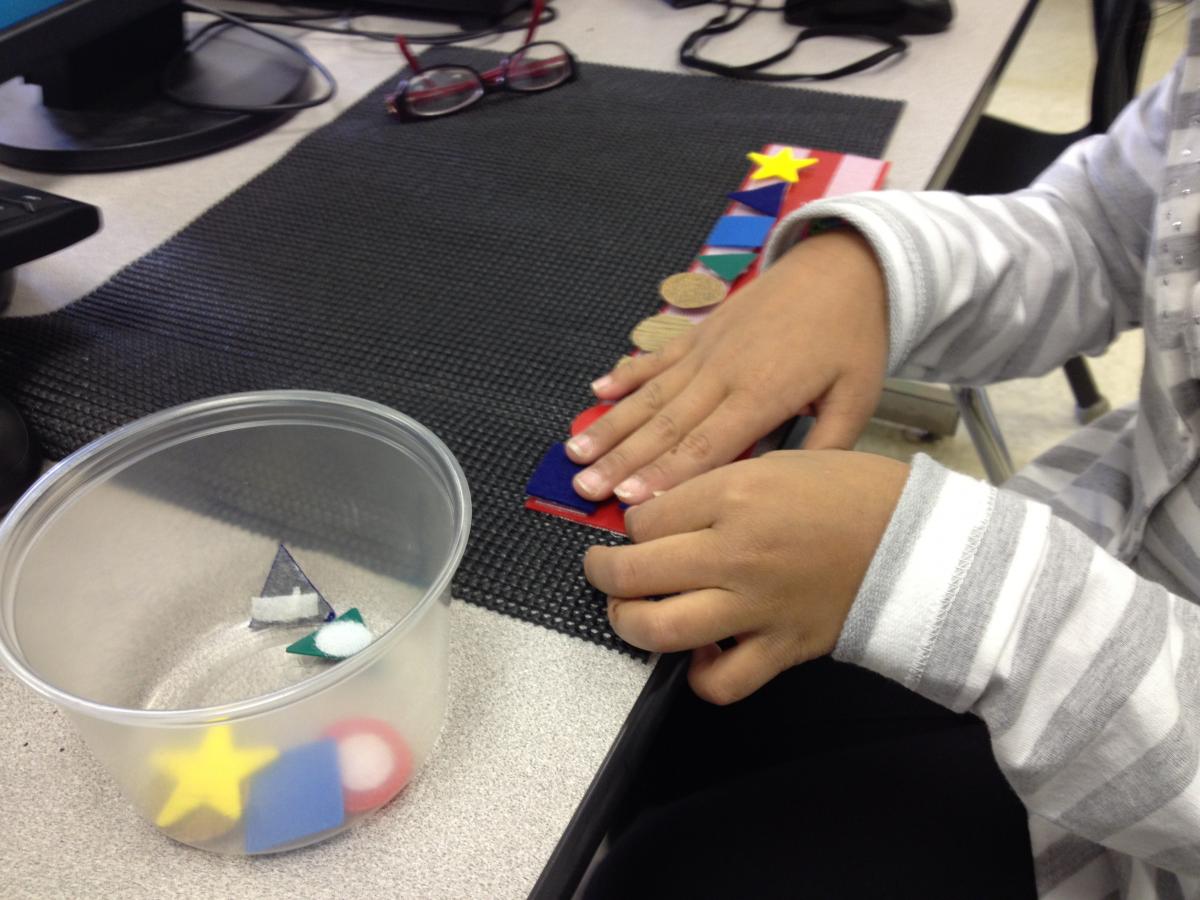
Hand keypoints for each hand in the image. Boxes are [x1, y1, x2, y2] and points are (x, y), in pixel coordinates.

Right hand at [566, 229, 888, 504]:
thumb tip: (790, 489)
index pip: (706, 446)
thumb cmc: (853, 336)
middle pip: (665, 425)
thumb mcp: (857, 396)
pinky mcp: (700, 333)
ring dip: (611, 425)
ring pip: (651, 395)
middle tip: (582, 487)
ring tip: (575, 452)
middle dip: (621, 460)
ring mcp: (706, 350)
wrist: (844, 265)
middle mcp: (724, 373)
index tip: (628, 501)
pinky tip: (595, 392)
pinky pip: (656, 359)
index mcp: (763, 394)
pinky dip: (625, 375)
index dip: (664, 476)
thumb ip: (826, 445)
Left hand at [584, 450, 909, 704]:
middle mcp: (733, 554)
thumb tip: (658, 514)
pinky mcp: (781, 649)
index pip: (642, 519)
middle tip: (603, 569)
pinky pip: (722, 682)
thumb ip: (713, 487)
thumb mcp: (775, 463)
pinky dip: (701, 676)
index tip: (641, 527)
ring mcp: (754, 607)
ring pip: (658, 630)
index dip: (630, 524)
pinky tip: (700, 655)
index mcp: (733, 496)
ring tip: (630, 613)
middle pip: (631, 573)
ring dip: (628, 623)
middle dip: (602, 572)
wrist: (919, 541)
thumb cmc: (850, 491)